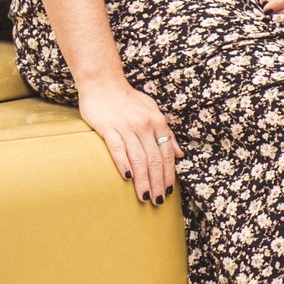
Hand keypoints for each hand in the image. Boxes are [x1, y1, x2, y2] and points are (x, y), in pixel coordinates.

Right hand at [78, 75, 180, 203]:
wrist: (103, 83)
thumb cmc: (128, 99)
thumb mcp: (153, 112)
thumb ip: (166, 133)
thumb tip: (181, 154)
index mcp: (158, 122)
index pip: (167, 153)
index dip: (169, 174)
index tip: (169, 190)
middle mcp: (145, 125)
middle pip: (154, 159)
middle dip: (158, 182)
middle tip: (158, 201)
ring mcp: (126, 127)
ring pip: (138, 158)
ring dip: (143, 179)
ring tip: (145, 196)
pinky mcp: (108, 127)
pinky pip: (118, 148)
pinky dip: (123, 163)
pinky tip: (127, 178)